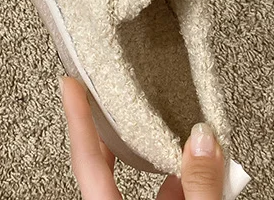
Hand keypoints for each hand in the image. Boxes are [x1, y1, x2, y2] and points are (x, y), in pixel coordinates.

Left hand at [61, 76, 224, 199]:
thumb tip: (203, 141)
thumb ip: (199, 184)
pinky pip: (159, 197)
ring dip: (149, 154)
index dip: (77, 119)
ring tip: (163, 121)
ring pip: (133, 183)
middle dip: (108, 128)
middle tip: (104, 91)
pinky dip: (173, 179)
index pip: (87, 161)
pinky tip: (190, 167)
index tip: (70, 84)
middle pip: (102, 165)